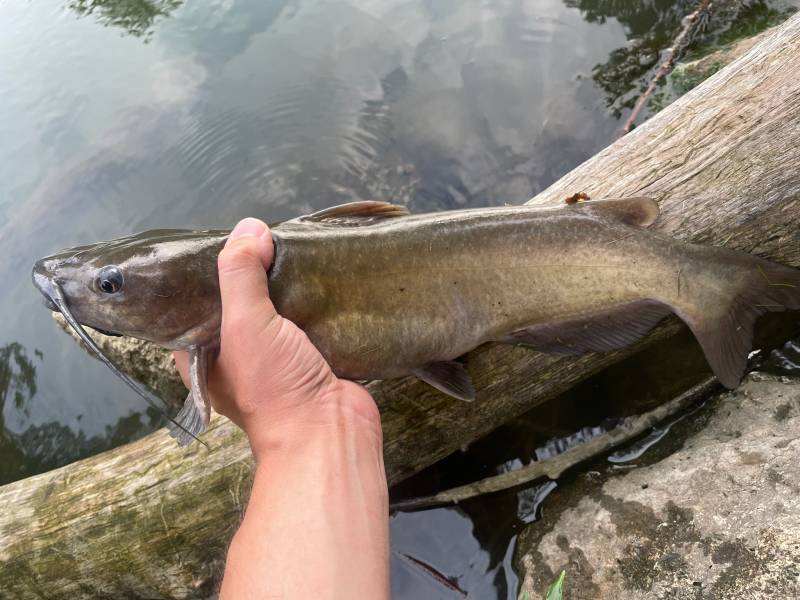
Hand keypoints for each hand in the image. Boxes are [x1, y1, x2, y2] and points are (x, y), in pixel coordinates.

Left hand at [173, 217, 378, 458]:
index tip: (228, 240)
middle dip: (257, 274)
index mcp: (204, 356)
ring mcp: (278, 360)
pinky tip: (324, 275)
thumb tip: (250, 227)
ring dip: (291, 287)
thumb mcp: (245, 324)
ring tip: (298, 248)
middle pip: (242, 303)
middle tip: (268, 238)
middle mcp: (237, 358)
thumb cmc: (273, 386)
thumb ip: (241, 273)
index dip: (209, 272)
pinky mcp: (313, 359)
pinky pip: (311, 322)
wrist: (329, 433)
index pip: (197, 303)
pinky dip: (318, 302)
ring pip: (280, 312)